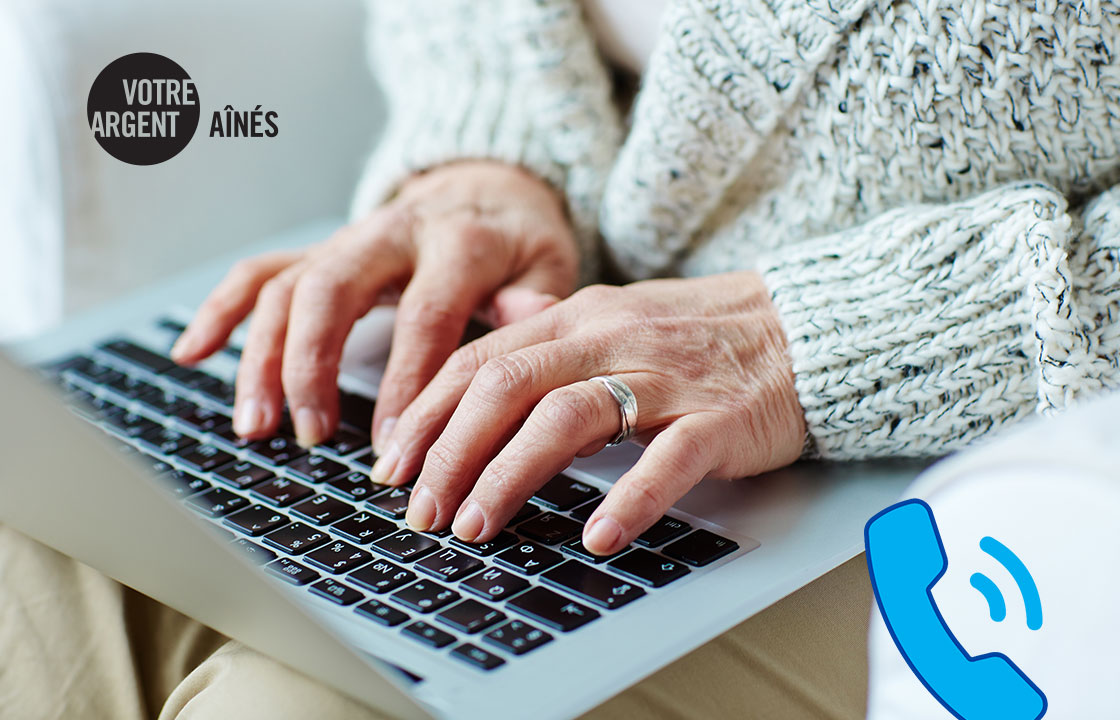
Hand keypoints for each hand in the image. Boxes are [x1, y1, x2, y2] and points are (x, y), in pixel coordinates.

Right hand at [170, 161, 578, 447]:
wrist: (491, 186)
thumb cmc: (520, 242)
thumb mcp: (549, 264)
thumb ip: (534, 296)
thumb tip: (532, 321)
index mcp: (459, 242)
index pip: (424, 315)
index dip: (406, 384)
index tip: (394, 448)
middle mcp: (394, 234)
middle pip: (333, 291)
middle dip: (312, 366)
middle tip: (313, 437)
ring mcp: (350, 240)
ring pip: (287, 286)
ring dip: (262, 357)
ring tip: (256, 426)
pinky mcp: (323, 250)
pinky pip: (261, 271)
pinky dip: (222, 310)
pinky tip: (192, 353)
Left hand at [376, 272, 806, 554]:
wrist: (804, 326)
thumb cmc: (704, 332)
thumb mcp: (618, 313)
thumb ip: (553, 325)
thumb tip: (497, 320)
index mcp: (578, 318)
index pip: (480, 360)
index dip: (426, 413)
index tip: (391, 466)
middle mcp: (610, 338)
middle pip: (506, 387)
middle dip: (450, 452)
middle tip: (421, 511)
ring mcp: (664, 376)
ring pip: (568, 416)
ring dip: (510, 475)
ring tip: (477, 527)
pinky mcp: (718, 416)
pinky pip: (668, 456)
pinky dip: (629, 496)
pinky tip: (598, 535)